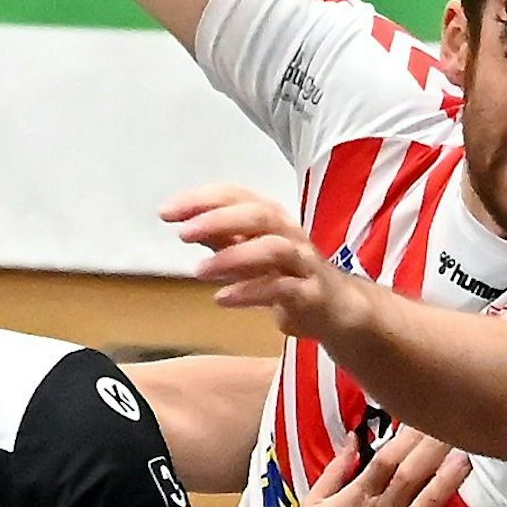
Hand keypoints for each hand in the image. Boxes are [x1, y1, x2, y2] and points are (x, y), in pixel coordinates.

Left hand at [163, 184, 370, 339]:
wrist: (340, 311)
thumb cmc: (290, 277)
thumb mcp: (251, 254)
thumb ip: (223, 239)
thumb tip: (186, 223)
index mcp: (272, 218)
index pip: (236, 195)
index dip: (201, 199)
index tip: (166, 212)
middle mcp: (290, 233)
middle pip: (258, 214)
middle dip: (218, 219)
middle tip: (182, 232)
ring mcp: (304, 263)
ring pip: (273, 248)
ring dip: (233, 257)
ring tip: (199, 270)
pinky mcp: (312, 294)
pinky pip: (282, 289)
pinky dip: (250, 292)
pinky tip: (222, 299)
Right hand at [293, 429, 491, 506]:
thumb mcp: (313, 504)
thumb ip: (333, 471)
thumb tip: (350, 440)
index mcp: (362, 496)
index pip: (387, 458)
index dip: (407, 435)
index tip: (424, 414)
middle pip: (412, 474)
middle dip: (433, 448)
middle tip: (455, 424)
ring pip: (430, 505)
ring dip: (449, 482)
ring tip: (467, 459)